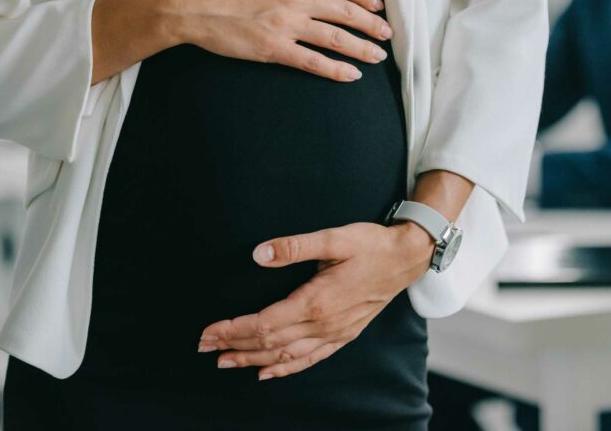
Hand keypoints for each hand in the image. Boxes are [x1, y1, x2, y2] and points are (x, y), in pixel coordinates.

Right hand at [170, 0, 394, 81]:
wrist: (187, 2)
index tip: (378, 5)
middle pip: (345, 12)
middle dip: (372, 24)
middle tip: (387, 33)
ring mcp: (286, 25)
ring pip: (335, 37)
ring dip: (362, 47)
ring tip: (378, 55)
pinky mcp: (273, 49)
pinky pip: (311, 61)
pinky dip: (334, 69)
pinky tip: (351, 74)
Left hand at [196, 221, 434, 380]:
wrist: (406, 258)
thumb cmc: (371, 245)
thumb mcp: (334, 238)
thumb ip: (295, 246)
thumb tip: (259, 254)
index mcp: (316, 302)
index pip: (263, 324)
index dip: (232, 329)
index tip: (207, 332)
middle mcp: (323, 325)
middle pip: (269, 344)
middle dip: (234, 346)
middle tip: (204, 347)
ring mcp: (334, 334)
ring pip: (286, 357)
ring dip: (253, 361)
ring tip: (226, 361)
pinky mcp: (343, 335)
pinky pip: (309, 360)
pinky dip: (285, 369)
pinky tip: (268, 372)